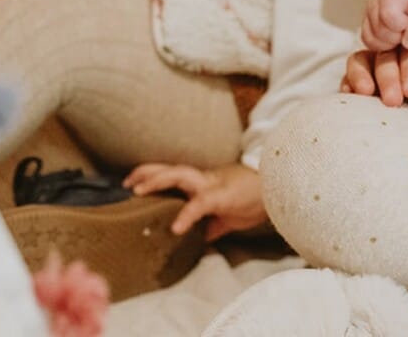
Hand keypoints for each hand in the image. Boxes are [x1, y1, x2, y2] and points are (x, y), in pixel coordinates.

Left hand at [123, 162, 265, 241]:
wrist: (280, 191)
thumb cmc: (256, 199)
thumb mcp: (230, 215)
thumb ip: (212, 224)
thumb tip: (200, 238)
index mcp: (205, 183)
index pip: (175, 174)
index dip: (153, 175)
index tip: (132, 183)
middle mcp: (205, 180)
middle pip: (172, 169)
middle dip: (148, 173)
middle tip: (127, 184)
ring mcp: (213, 186)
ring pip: (181, 175)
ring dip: (158, 180)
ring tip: (139, 190)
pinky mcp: (223, 197)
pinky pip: (201, 203)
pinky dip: (187, 214)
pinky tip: (177, 228)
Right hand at [341, 32, 407, 107]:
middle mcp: (394, 46)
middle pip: (385, 57)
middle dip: (387, 78)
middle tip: (393, 101)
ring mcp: (376, 58)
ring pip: (361, 60)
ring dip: (361, 76)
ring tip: (366, 93)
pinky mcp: (364, 73)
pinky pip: (350, 74)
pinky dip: (348, 83)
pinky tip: (349, 94)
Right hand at [362, 0, 407, 51]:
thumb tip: (407, 44)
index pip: (390, 17)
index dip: (403, 26)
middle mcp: (373, 3)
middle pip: (381, 31)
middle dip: (397, 36)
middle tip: (406, 30)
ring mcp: (366, 16)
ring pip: (372, 39)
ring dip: (390, 42)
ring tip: (400, 33)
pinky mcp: (364, 28)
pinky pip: (368, 43)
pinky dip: (381, 45)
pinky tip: (392, 39)